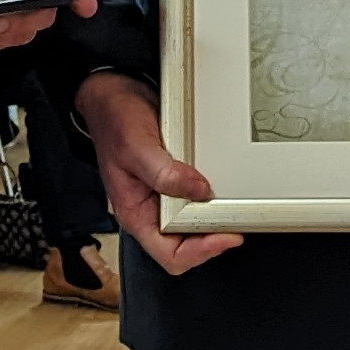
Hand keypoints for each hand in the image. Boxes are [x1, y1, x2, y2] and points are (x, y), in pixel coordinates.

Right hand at [73, 72, 241, 276]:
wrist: (114, 94)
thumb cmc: (114, 121)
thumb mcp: (136, 147)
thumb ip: (165, 173)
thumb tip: (199, 191)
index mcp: (136, 214)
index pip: (171, 255)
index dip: (201, 252)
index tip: (226, 236)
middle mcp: (151, 210)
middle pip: (188, 244)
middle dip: (213, 235)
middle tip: (235, 219)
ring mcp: (163, 197)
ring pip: (196, 223)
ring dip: (215, 216)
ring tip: (230, 204)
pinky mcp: (175, 181)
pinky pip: (198, 198)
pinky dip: (213, 197)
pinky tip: (221, 185)